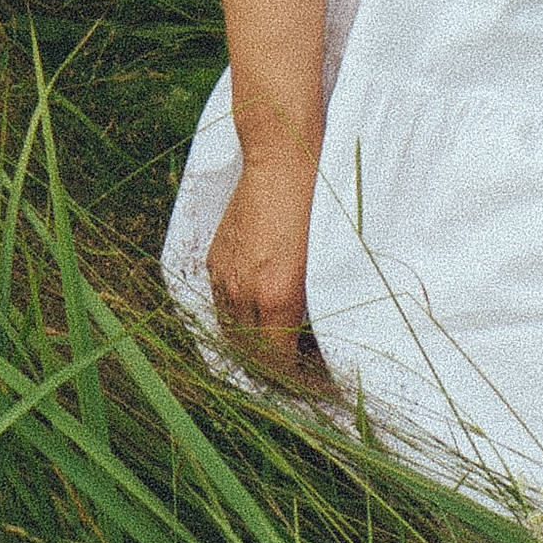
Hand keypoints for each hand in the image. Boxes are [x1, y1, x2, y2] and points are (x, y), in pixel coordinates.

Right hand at [206, 153, 328, 392]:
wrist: (281, 157)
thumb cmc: (318, 202)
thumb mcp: (326, 259)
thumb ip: (317, 302)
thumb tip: (322, 337)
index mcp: (278, 295)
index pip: (279, 363)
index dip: (299, 381)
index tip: (320, 385)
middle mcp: (245, 292)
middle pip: (252, 356)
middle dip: (276, 373)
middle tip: (302, 376)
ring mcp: (225, 276)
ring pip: (231, 334)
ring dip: (253, 350)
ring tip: (279, 354)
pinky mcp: (216, 260)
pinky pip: (221, 306)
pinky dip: (238, 321)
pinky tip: (258, 320)